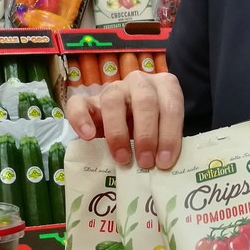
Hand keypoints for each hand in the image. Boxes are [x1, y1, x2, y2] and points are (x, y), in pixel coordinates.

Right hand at [65, 71, 183, 169]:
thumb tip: (163, 166)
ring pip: (113, 100)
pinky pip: (79, 103)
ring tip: (122, 158)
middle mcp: (139, 82)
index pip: (171, 106)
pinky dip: (81, 119)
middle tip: (145, 162)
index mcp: (164, 86)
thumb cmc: (154, 129)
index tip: (164, 161)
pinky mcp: (89, 99)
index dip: (169, 135)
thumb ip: (165, 142)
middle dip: (146, 135)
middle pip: (144, 101)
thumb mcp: (165, 132)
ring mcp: (113, 89)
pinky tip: (88, 136)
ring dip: (118, 132)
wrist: (130, 121)